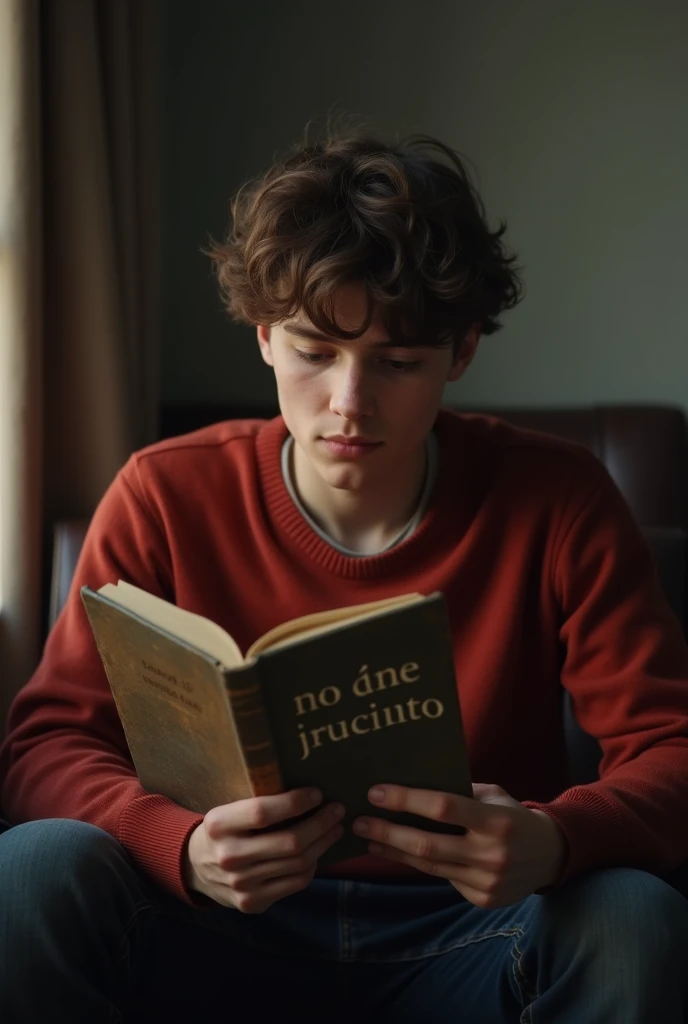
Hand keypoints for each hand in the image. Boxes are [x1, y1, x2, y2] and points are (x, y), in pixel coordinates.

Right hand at [185, 788, 344, 912]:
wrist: (194, 867)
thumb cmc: (223, 830)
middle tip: (337, 810)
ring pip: (298, 864)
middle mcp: (229, 857)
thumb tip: (310, 793)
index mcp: (219, 825)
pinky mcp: (252, 903)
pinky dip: (313, 865)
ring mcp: (241, 885)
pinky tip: (317, 851)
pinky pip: (295, 883)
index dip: (295, 802)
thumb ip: (259, 803)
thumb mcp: (228, 810)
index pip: (263, 812)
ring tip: (335, 828)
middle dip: (321, 823)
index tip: (317, 793)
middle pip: (289, 842)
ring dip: (323, 843)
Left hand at [353, 783, 566, 907]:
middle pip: (427, 845)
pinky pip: (442, 878)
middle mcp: (491, 854)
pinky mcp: (481, 900)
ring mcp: (486, 882)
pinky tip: (399, 852)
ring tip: (369, 837)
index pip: (443, 808)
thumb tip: (412, 781)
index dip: (406, 800)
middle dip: (388, 831)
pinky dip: (419, 864)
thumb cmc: (514, 816)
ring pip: (428, 865)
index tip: (376, 792)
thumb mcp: (493, 795)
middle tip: (358, 820)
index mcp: (496, 820)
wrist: (551, 856)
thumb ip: (460, 791)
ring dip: (394, 850)